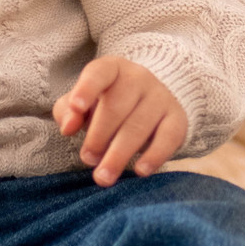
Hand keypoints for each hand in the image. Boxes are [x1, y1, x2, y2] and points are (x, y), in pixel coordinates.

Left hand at [52, 58, 185, 186]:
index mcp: (112, 69)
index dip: (87, 89)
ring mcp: (161, 96)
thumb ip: (67, 111)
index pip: (99, 73)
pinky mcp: (177, 118)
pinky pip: (168, 137)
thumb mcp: (83, 102)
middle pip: (116, 106)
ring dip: (119, 154)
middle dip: (98, 136)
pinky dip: (154, 156)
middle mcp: (139, 77)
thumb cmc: (108, 104)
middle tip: (88, 159)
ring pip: (139, 125)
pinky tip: (140, 171)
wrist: (151, 101)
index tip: (76, 107)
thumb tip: (68, 127)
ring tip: (103, 176)